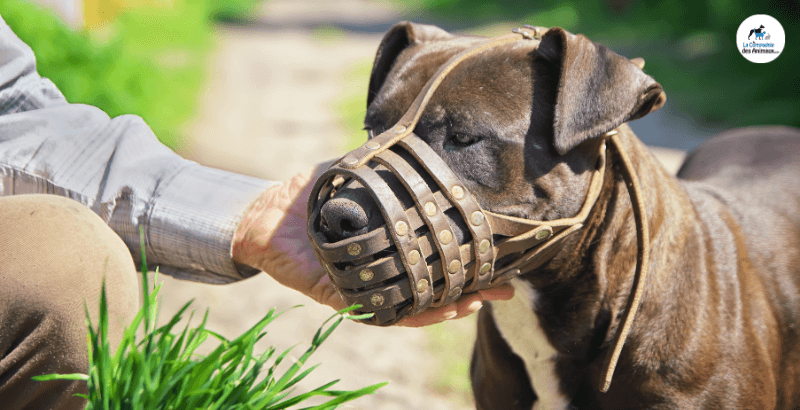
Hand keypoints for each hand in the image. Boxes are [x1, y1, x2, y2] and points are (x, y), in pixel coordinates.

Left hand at [232, 162, 514, 325]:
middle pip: (431, 286)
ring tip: (475, 301)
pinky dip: (408, 315)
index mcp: (388, 243)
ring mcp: (363, 286)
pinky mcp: (341, 297)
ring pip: (413, 306)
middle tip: (502, 286)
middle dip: (469, 289)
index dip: (465, 257)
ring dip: (447, 306)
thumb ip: (379, 164)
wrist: (261, 213)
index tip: (498, 254)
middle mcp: (381, 269)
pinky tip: (435, 312)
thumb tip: (412, 139)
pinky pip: (379, 312)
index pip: (433, 254)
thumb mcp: (349, 172)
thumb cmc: (306, 195)